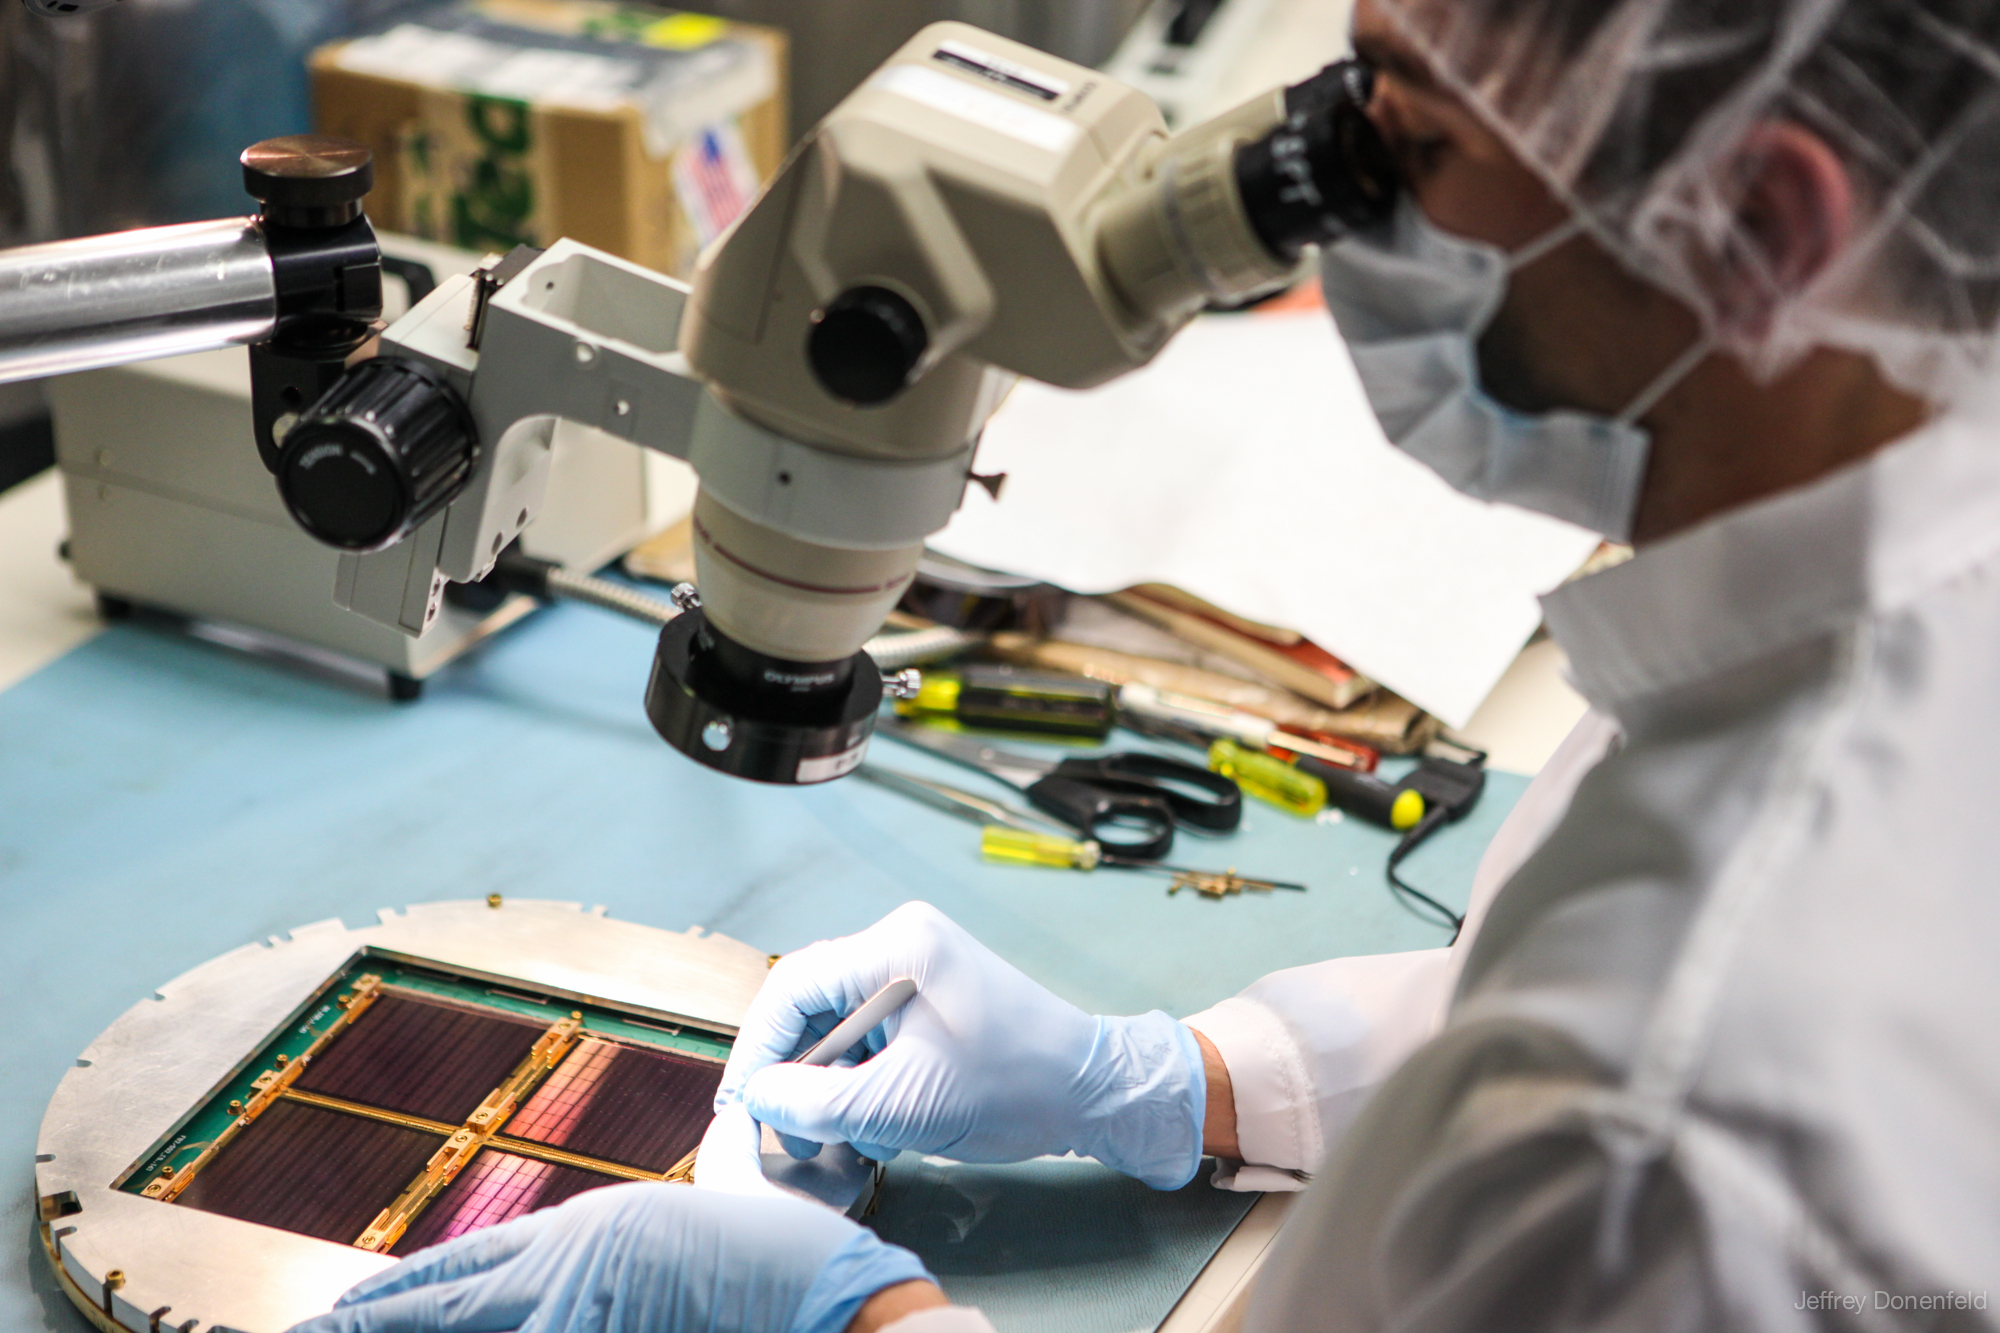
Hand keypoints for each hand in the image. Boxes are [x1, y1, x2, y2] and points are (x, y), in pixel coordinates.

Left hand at [289, 1109, 932, 1332]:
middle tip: (305, 1332)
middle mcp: (561, 1269)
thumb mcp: (669, 1249)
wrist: (822, 1296)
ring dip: (406, 1331)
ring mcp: (572, 1312)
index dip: (396, 1291)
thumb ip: (603, 1268)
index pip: (461, 1266)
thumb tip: (545, 1291)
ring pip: (466, 1324)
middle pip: (437, 1302)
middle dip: (364, 1322)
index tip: (341, 1307)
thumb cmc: (767, 1266)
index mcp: (579, 1234)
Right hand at [717, 901, 1203, 1188]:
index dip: (758, 1048)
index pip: (792, 986)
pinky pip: (869, 1038)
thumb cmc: (1014, 1086)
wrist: (1092, 1093)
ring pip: (837, 1029)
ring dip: (831, 1086)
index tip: (741, 1102)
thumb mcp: (902, 1105)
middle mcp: (901, 946)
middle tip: (785, 1131)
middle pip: (811, 1007)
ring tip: (842, 1137)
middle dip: (796, 1074)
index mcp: (896, 948)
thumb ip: (818, 1102)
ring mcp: (917, 973)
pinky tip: (877, 1125)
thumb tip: (757, 1099)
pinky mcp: (929, 1003)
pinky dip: (861, 1083)